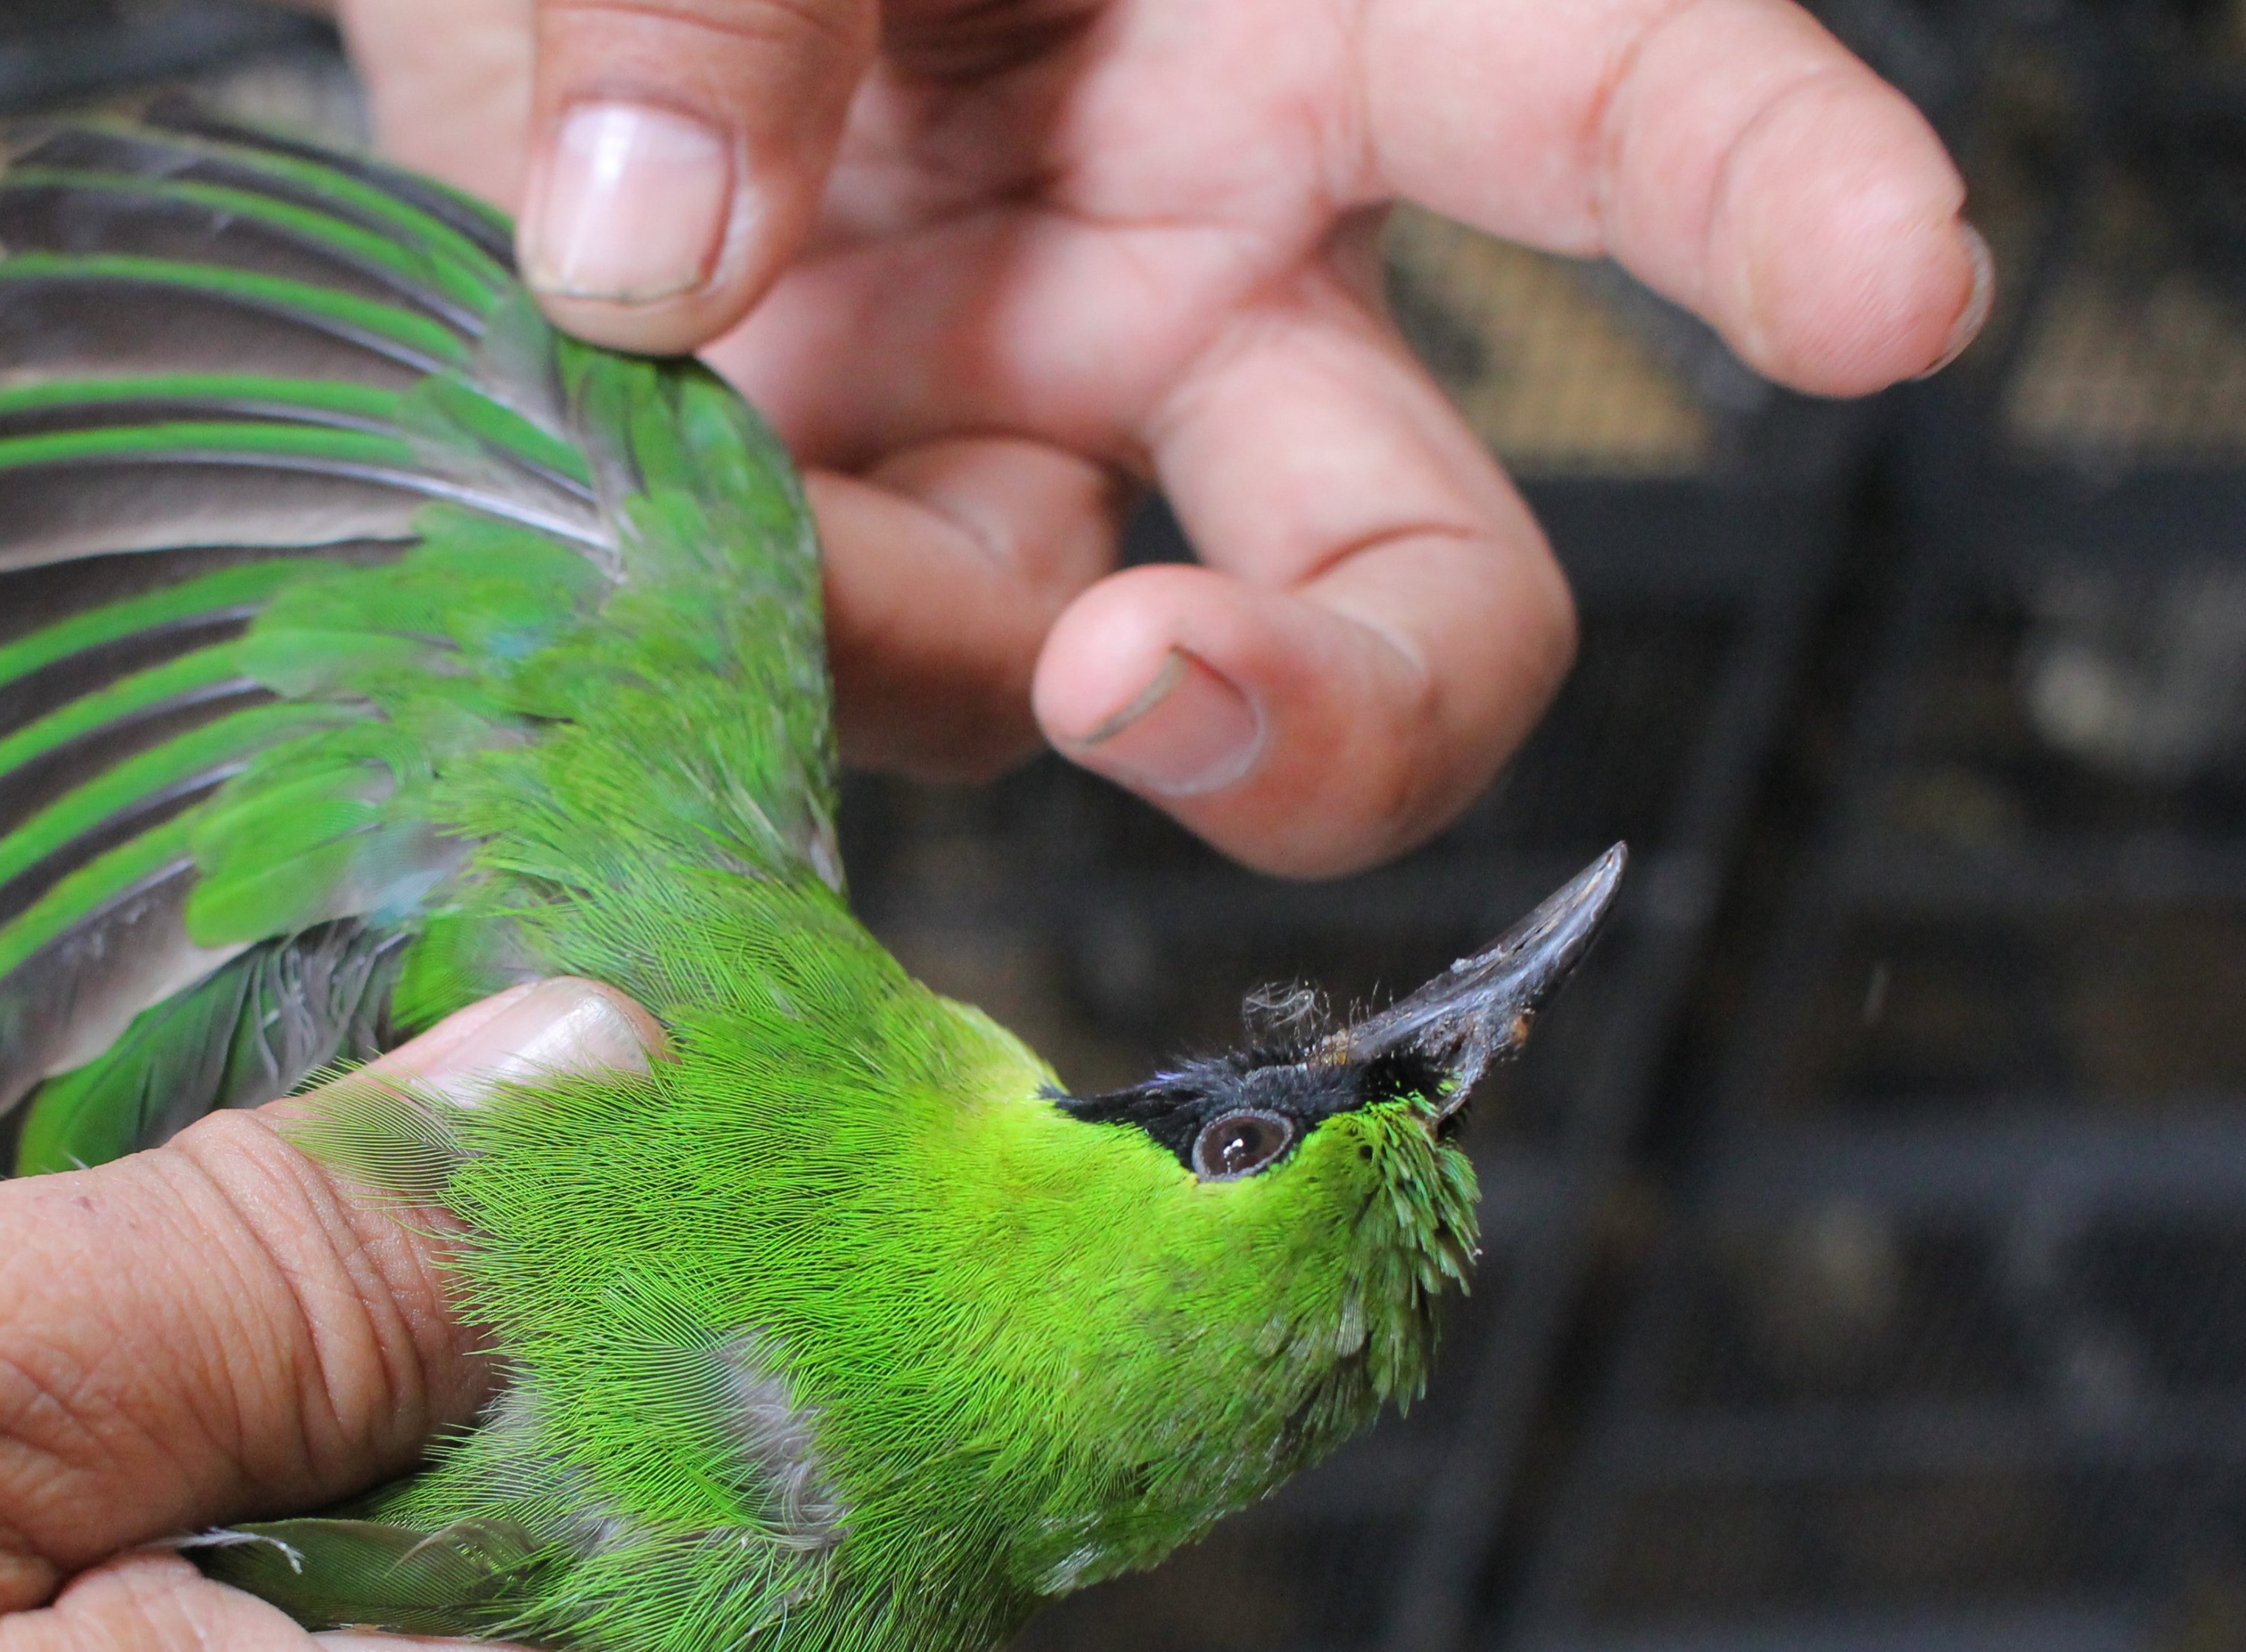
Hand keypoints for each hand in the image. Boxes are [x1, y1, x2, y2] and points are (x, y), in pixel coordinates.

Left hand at [341, 0, 1986, 873]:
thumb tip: (648, 258)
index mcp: (1317, 22)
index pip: (1607, 107)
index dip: (1767, 196)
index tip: (1890, 296)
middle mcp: (1217, 269)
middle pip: (1421, 569)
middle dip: (1356, 698)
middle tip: (1155, 689)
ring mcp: (1039, 426)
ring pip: (1133, 675)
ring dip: (957, 674)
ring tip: (775, 555)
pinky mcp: (858, 523)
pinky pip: (871, 663)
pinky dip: (781, 651)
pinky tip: (676, 571)